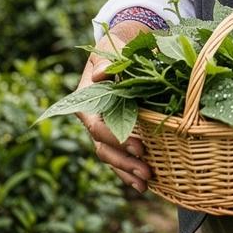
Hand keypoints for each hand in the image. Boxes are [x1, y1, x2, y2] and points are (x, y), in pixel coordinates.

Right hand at [75, 20, 152, 192]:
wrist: (120, 51)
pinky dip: (129, 171)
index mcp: (86, 101)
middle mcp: (92, 119)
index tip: (139, 146)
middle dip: (124, 162)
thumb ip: (106, 62)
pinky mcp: (115, 134)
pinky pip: (119, 156)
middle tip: (146, 171)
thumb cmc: (115, 48)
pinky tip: (146, 184)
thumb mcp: (110, 49)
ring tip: (146, 184)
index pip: (97, 127)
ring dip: (126, 171)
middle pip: (103, 148)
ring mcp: (103, 128)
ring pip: (109, 156)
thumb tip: (99, 77)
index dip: (116, 138)